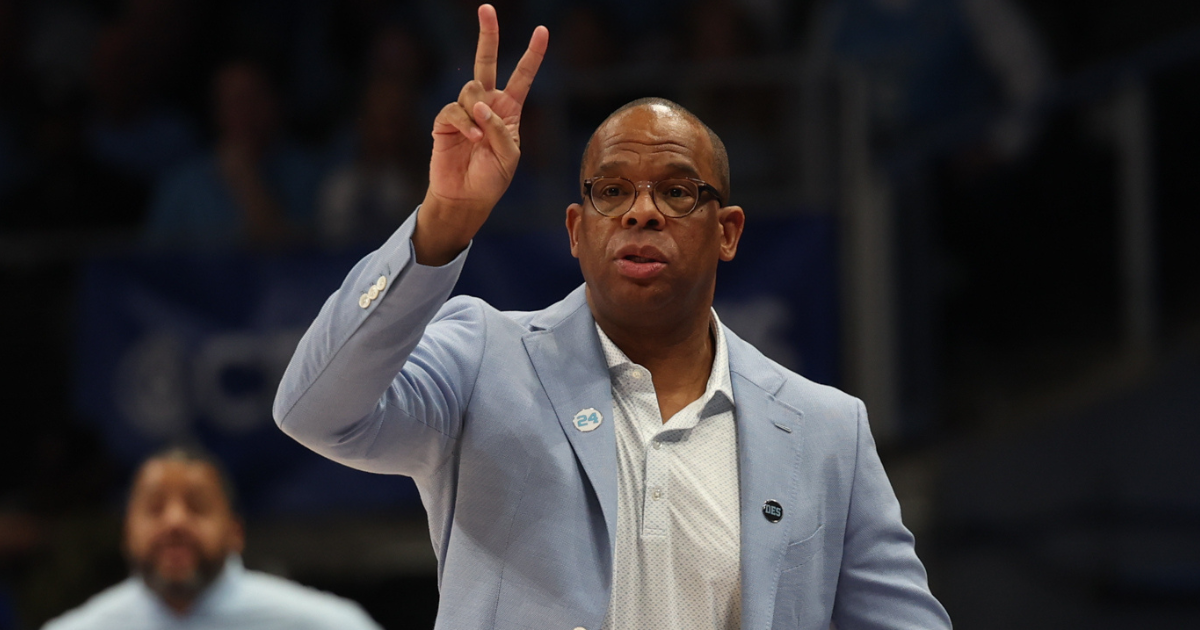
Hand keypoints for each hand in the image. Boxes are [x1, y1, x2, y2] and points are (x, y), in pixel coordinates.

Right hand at [415, 4, 547, 264]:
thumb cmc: (491, 179)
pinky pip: (454, 110)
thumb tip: (479, 107)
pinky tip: (469, 139)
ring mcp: (464, 111)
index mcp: (508, 111)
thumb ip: (500, 131)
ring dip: (477, 112)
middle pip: (486, 62)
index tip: (542, 31)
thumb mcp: (509, 157)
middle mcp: (486, 105)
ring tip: (478, 138)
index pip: (521, 77)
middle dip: (488, 35)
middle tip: (487, 9)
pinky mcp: (445, 122)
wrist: (466, 198)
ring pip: (470, 89)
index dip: (532, 55)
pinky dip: (463, 124)